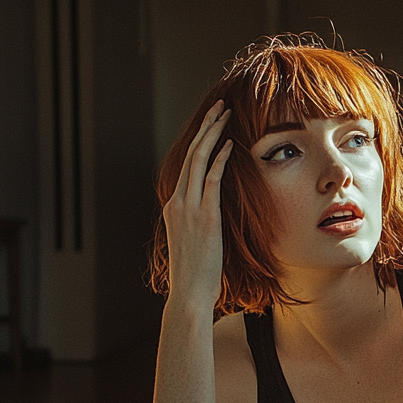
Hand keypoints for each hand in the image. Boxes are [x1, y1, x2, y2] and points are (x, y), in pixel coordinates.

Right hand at [163, 100, 232, 305]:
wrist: (189, 294)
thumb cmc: (196, 275)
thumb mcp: (194, 244)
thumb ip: (200, 225)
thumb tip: (213, 220)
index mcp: (173, 208)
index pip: (186, 166)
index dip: (200, 142)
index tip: (212, 126)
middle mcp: (177, 203)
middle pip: (190, 154)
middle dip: (206, 128)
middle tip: (219, 108)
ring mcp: (188, 208)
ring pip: (198, 160)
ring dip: (213, 134)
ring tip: (225, 115)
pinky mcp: (204, 216)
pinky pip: (210, 179)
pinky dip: (219, 159)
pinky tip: (229, 144)